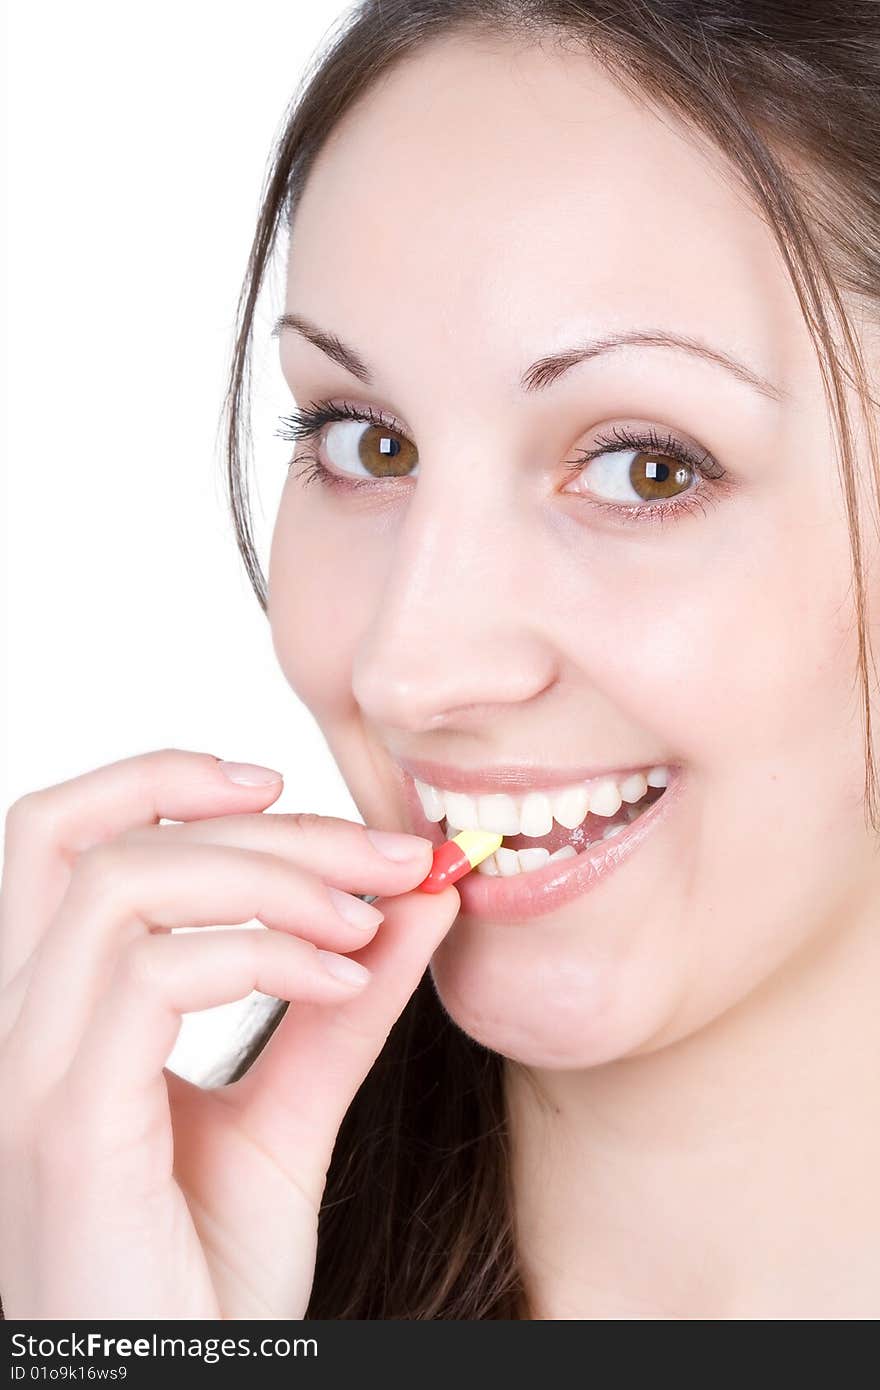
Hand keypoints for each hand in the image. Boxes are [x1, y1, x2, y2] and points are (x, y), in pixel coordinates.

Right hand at [0, 748, 458, 1318]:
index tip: (287, 783)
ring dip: (270, 877)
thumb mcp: (291, 1115)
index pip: (62, 837)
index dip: (162, 777)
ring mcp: (30, 1076)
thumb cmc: (208, 1282)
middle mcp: (20, 1031)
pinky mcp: (68, 1129)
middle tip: (387, 854)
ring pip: (121, 885)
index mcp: (56, 1016)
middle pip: (97, 840)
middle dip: (261, 824)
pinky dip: (265, 953)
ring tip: (369, 920)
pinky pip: (153, 977)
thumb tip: (419, 895)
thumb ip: (342, 1002)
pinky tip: (346, 980)